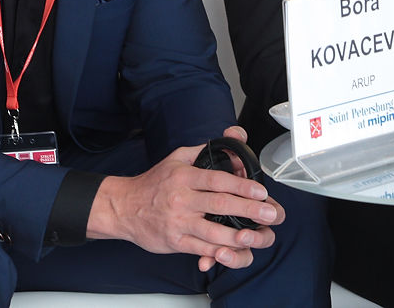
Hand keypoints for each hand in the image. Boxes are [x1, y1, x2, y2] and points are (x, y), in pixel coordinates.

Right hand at [87, 125, 281, 271]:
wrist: (124, 208)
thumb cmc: (153, 183)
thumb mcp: (176, 157)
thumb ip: (203, 151)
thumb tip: (231, 141)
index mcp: (184, 176)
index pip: (217, 180)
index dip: (241, 185)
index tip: (260, 190)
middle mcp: (181, 199)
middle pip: (220, 204)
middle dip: (248, 209)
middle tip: (270, 213)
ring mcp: (178, 222)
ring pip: (212, 231)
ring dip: (237, 235)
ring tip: (256, 235)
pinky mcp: (175, 242)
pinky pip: (200, 248)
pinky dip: (218, 251)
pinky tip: (233, 250)